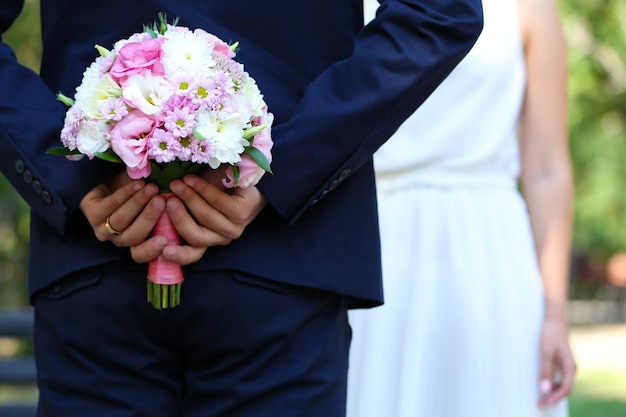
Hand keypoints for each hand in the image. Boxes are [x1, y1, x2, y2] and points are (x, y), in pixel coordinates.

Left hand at [79, 171, 168, 259]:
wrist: (111, 183)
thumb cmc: (141, 195)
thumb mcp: (156, 203)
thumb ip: (167, 209)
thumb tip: (184, 205)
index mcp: (136, 243)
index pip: (142, 255)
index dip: (152, 250)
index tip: (165, 240)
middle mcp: (120, 240)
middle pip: (133, 236)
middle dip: (148, 218)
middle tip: (161, 201)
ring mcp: (104, 229)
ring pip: (121, 221)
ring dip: (137, 203)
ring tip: (152, 188)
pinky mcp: (92, 214)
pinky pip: (110, 205)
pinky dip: (126, 193)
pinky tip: (138, 184)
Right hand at [132, 172, 266, 264]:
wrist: (245, 176)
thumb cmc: (213, 188)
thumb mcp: (191, 200)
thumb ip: (175, 206)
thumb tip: (150, 202)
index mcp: (207, 240)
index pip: (192, 255)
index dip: (178, 256)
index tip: (163, 249)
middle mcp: (220, 238)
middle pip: (196, 237)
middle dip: (178, 218)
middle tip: (165, 200)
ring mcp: (233, 227)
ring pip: (206, 218)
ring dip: (189, 199)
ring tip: (175, 184)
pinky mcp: (242, 212)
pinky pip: (218, 202)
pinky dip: (202, 190)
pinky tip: (191, 180)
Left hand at [537, 303, 576, 406]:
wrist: (554, 321)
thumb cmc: (550, 335)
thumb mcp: (545, 353)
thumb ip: (545, 371)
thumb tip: (545, 389)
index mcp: (570, 367)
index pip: (565, 389)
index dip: (554, 398)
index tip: (542, 402)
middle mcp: (571, 368)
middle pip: (565, 389)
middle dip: (553, 398)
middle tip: (539, 403)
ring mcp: (567, 366)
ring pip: (562, 385)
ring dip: (552, 393)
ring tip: (540, 398)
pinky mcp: (562, 363)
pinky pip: (559, 379)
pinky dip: (552, 385)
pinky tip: (543, 387)